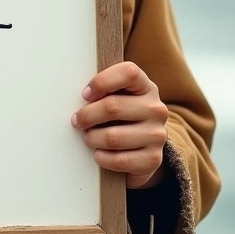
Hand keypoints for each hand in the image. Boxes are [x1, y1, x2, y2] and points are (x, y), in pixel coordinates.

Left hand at [71, 61, 168, 188]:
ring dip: (92, 138)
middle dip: (87, 115)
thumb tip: (80, 97)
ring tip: (88, 137)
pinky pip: (119, 160)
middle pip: (113, 106)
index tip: (85, 94)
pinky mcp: (153, 159)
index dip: (101, 82)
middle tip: (77, 121)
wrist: (142, 147)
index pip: (127, 73)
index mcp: (145, 86)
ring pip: (112, 137)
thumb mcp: (116, 96)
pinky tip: (98, 154)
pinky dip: (102, 158)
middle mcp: (156, 109)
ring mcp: (157, 135)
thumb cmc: (120, 116)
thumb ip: (103, 90)